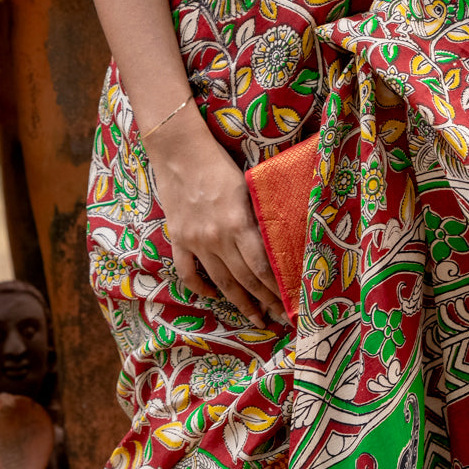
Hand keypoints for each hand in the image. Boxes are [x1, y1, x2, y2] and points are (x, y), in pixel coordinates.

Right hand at [144, 111, 287, 328]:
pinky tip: (213, 296)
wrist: (179, 150)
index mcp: (238, 222)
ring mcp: (195, 241)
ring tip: (255, 319)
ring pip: (220, 282)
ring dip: (239, 303)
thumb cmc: (219, 162)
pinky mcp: (178, 239)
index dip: (277, 288)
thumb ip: (257, 216)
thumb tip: (276, 242)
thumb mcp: (247, 186)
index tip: (291, 301)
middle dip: (264, 302)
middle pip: (244, 280)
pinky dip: (201, 288)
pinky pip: (188, 273)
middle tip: (280, 318)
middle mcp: (217, 237)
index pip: (262, 266)